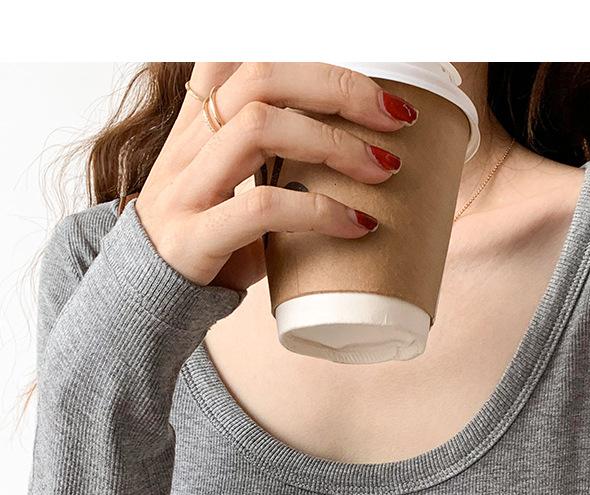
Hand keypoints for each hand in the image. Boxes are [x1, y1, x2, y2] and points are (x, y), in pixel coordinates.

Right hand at [133, 61, 417, 294]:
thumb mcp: (235, 187)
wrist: (148, 301)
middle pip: (261, 75)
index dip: (304, 52)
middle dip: (338, 87)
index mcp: (200, 123)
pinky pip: (261, 208)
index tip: (366, 75)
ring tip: (383, 169)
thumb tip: (360, 147)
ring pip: (258, 127)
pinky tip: (357, 226)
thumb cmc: (209, 244)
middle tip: (396, 117)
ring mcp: (186, 188)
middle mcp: (188, 143)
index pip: (240, 56)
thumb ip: (274, 158)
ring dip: (333, 143)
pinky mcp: (193, 236)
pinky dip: (319, 213)